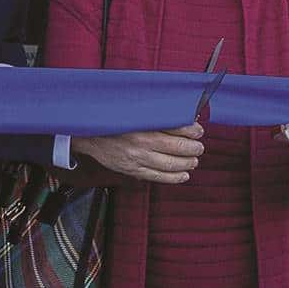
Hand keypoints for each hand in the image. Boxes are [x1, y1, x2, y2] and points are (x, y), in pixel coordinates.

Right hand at [71, 123, 204, 183]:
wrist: (89, 134)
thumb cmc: (113, 119)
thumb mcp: (133, 109)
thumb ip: (154, 112)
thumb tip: (178, 115)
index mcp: (142, 122)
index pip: (174, 126)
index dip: (190, 129)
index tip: (198, 130)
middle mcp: (141, 141)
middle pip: (176, 146)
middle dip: (192, 148)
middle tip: (199, 147)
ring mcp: (137, 158)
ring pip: (169, 164)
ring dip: (186, 163)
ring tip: (194, 160)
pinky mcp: (133, 170)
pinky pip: (157, 177)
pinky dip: (173, 177)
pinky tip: (183, 175)